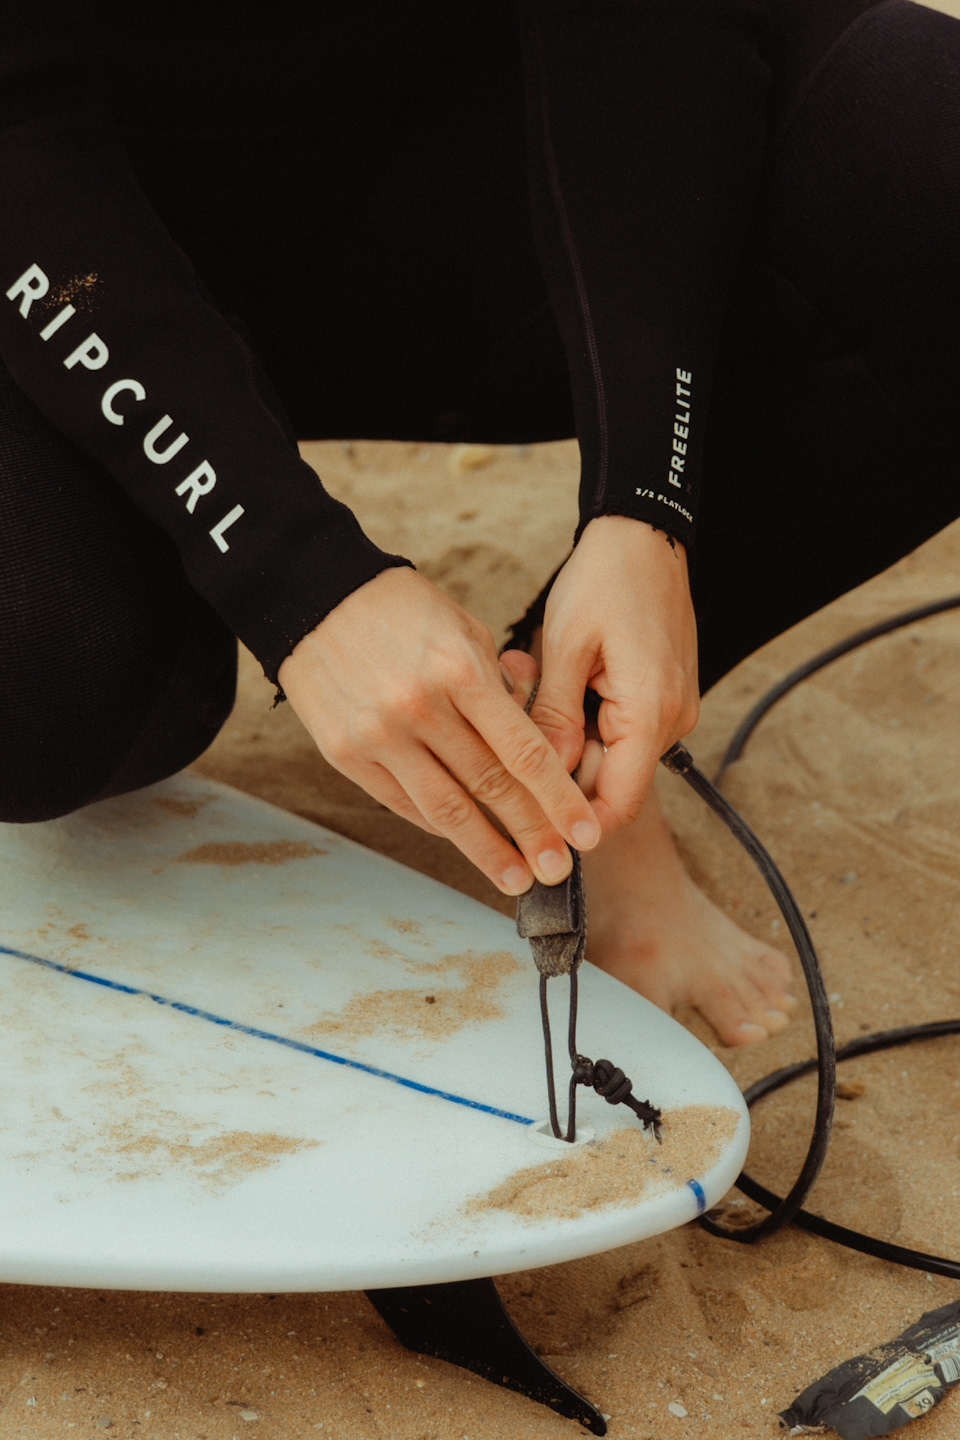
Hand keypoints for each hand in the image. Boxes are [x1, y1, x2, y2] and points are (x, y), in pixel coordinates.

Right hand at [277, 567, 600, 893]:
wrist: (311, 595)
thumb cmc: (400, 607)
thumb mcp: (463, 628)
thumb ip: (499, 688)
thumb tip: (533, 743)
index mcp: (458, 671)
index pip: (523, 751)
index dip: (559, 799)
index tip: (584, 833)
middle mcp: (419, 708)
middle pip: (489, 787)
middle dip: (531, 833)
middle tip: (559, 869)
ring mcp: (379, 736)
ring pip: (445, 808)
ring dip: (486, 850)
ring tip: (517, 878)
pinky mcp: (346, 754)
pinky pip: (403, 802)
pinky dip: (439, 825)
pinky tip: (466, 842)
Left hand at [514, 516, 698, 834]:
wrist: (644, 534)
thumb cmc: (607, 580)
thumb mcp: (566, 647)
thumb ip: (553, 719)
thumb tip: (540, 777)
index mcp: (650, 714)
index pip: (617, 804)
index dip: (573, 822)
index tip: (527, 820)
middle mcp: (670, 720)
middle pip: (607, 781)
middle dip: (554, 762)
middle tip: (511, 714)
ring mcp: (668, 709)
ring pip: (606, 752)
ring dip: (561, 732)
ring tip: (525, 680)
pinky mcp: (658, 695)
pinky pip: (614, 725)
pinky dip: (578, 713)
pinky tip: (549, 676)